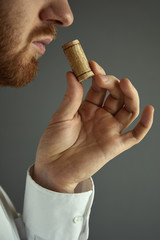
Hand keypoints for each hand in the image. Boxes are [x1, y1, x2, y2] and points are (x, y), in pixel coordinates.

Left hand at [33, 61, 153, 192]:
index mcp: (88, 109)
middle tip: (102, 76)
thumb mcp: (61, 117)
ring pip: (128, 110)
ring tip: (124, 83)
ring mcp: (110, 131)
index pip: (99, 88)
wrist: (53, 168)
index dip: (97, 75)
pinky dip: (145, 124)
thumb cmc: (54, 143)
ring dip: (130, 95)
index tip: (91, 65)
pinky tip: (149, 109)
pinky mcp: (115, 146)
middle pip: (116, 96)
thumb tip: (72, 74)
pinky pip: (135, 135)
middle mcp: (101, 117)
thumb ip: (71, 97)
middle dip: (112, 83)